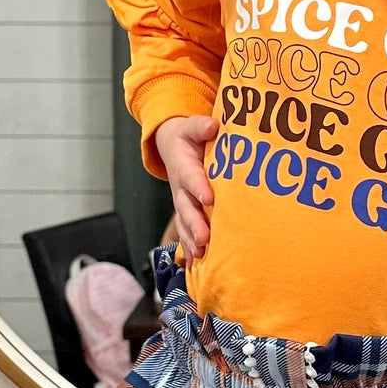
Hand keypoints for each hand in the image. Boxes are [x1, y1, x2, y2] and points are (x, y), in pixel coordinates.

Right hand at [153, 114, 218, 258]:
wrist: (173, 147)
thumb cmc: (189, 137)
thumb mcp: (192, 126)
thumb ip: (201, 126)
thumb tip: (213, 125)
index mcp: (183, 165)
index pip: (191, 177)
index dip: (198, 187)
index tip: (209, 198)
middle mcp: (180, 188)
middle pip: (186, 207)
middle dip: (195, 223)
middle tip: (205, 237)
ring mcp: (182, 202)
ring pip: (185, 223)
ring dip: (192, 238)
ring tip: (202, 252)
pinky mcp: (186, 213)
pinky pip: (186, 232)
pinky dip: (190, 246)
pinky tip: (198, 261)